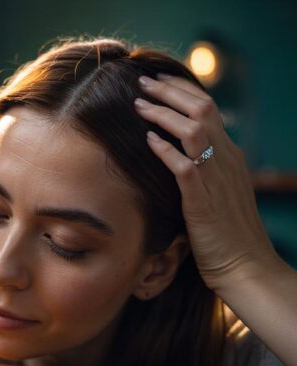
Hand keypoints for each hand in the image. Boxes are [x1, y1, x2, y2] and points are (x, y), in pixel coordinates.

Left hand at [134, 74, 278, 290]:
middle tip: (142, 82)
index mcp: (230, 155)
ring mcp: (217, 179)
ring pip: (194, 131)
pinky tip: (147, 141)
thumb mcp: (218, 191)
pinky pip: (185, 167)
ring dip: (164, 114)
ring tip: (138, 105)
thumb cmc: (225, 232)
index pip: (209, 109)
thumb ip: (202, 168)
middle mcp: (227, 160)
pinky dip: (166, 151)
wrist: (245, 266)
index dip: (182, 90)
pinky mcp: (203, 202)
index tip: (156, 80)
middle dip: (170, 92)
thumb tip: (174, 152)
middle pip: (202, 110)